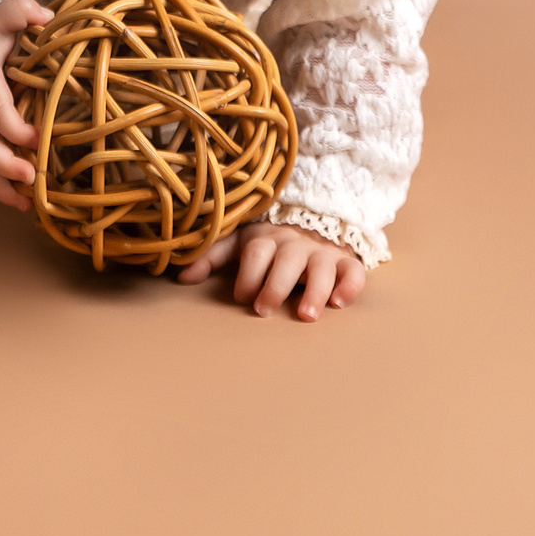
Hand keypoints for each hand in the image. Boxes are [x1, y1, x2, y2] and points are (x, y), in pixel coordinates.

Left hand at [177, 221, 367, 320]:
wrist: (318, 221)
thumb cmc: (273, 242)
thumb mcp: (242, 242)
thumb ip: (214, 257)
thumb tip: (181, 278)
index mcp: (268, 239)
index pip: (257, 251)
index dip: (248, 273)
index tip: (242, 297)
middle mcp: (296, 244)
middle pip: (287, 259)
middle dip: (275, 284)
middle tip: (264, 308)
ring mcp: (323, 252)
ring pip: (321, 266)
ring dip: (315, 290)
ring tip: (306, 314)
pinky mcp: (346, 262)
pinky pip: (353, 272)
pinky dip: (349, 286)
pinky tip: (340, 302)